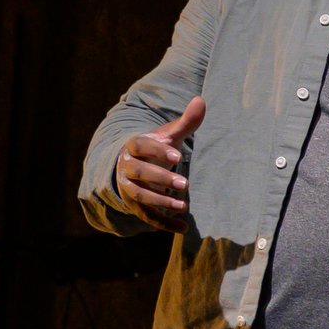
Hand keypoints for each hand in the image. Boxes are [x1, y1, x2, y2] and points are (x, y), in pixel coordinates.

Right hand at [114, 96, 204, 232]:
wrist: (134, 165)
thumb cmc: (156, 148)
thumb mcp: (169, 135)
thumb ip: (185, 122)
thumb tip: (202, 100)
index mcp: (134, 146)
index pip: (141, 146)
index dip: (157, 151)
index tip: (177, 156)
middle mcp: (127, 167)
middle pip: (140, 173)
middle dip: (161, 179)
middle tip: (186, 185)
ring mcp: (128, 187)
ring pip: (139, 196)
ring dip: (160, 202)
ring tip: (183, 207)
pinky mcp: (135, 205)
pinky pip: (147, 216)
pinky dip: (163, 223)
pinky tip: (184, 228)